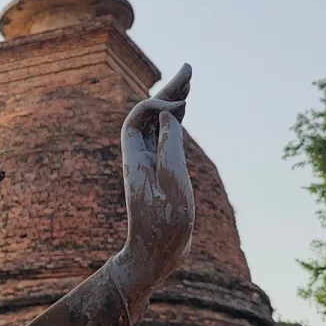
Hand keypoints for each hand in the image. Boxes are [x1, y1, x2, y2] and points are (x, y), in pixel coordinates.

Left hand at [112, 65, 194, 303]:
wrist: (155, 256)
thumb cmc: (164, 226)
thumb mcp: (173, 187)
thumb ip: (171, 149)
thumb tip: (170, 115)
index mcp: (136, 158)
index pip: (139, 116)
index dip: (158, 102)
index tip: (182, 106)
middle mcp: (139, 157)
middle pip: (150, 115)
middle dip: (169, 91)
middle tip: (190, 69)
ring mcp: (150, 164)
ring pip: (160, 125)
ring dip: (174, 102)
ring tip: (190, 82)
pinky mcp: (160, 173)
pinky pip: (166, 139)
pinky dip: (176, 122)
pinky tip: (185, 112)